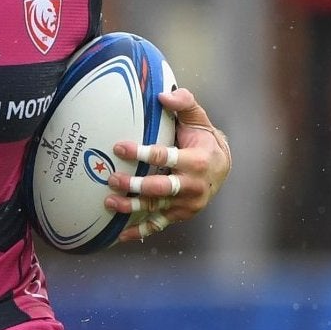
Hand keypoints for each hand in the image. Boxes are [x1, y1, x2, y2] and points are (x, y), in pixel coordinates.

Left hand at [107, 85, 231, 243]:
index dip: (141, 152)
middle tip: (111, 179)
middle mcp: (194, 186)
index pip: (166, 157)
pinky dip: (140, 231)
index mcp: (197, 161)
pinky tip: (120, 235)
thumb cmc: (203, 140)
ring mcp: (187, 204)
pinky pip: (159, 225)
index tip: (119, 146)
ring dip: (131, 207)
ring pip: (157, 208)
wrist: (221, 168)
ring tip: (108, 202)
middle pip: (160, 188)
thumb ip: (184, 103)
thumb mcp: (198, 119)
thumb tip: (163, 94)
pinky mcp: (180, 215)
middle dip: (135, 185)